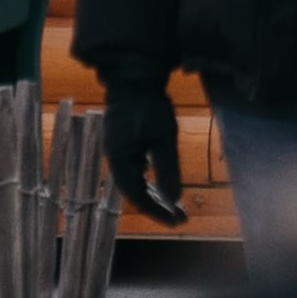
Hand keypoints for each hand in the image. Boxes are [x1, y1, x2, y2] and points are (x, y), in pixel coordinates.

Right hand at [99, 80, 189, 225]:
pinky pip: (133, 168)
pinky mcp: (122, 140)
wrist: (134, 76)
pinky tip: (157, 180)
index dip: (157, 212)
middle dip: (158, 206)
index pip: (138, 197)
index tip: (177, 221)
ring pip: (134, 180)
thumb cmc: (150, 106)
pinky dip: (147, 179)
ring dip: (153, 193)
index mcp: (121, 161)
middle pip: (135, 191)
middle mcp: (115, 158)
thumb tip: (175, 200)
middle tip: (181, 216)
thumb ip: (168, 171)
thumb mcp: (164, 138)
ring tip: (174, 204)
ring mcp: (117, 149)